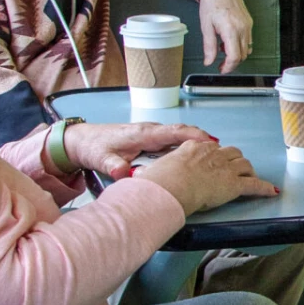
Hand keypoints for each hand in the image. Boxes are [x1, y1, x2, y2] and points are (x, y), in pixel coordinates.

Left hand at [60, 119, 204, 179]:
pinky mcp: (150, 142)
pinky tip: (193, 162)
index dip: (193, 136)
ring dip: (195, 148)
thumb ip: (113, 166)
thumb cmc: (94, 146)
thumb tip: (122, 173)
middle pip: (182, 134)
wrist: (83, 141)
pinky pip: (172, 145)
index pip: (174, 131)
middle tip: (220, 154)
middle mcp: (151, 132)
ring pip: (178, 140)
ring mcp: (151, 136)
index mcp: (143, 133)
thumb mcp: (102, 159)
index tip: (209, 142)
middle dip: (202, 142)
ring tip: (213, 159)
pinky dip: (184, 151)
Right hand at [141, 134, 277, 218]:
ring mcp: (224, 169)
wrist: (170, 186)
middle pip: (230, 153)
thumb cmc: (159, 182)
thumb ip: (147, 173)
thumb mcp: (150, 172)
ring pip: (243, 165)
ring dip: (248, 171)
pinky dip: (263, 188)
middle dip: (234, 160)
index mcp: (192, 149)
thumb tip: (133, 176)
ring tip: (250, 177)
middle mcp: (211, 155)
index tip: (215, 158)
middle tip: (235, 168)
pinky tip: (270, 191)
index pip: (209, 148)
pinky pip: (254, 185)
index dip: (215, 154)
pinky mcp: (233, 185)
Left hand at [199, 0, 252, 72]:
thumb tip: (209, 61)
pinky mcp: (249, 22)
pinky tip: (229, 41)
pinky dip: (240, 45)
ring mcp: (248, 25)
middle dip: (232, 63)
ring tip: (223, 49)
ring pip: (247, 49)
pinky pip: (248, 40)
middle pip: (242, 55)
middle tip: (221, 64)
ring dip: (236, 54)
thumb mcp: (206, 26)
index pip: (234, 56)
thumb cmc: (212, 2)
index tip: (222, 69)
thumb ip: (209, 47)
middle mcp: (242, 28)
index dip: (228, 67)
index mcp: (230, 30)